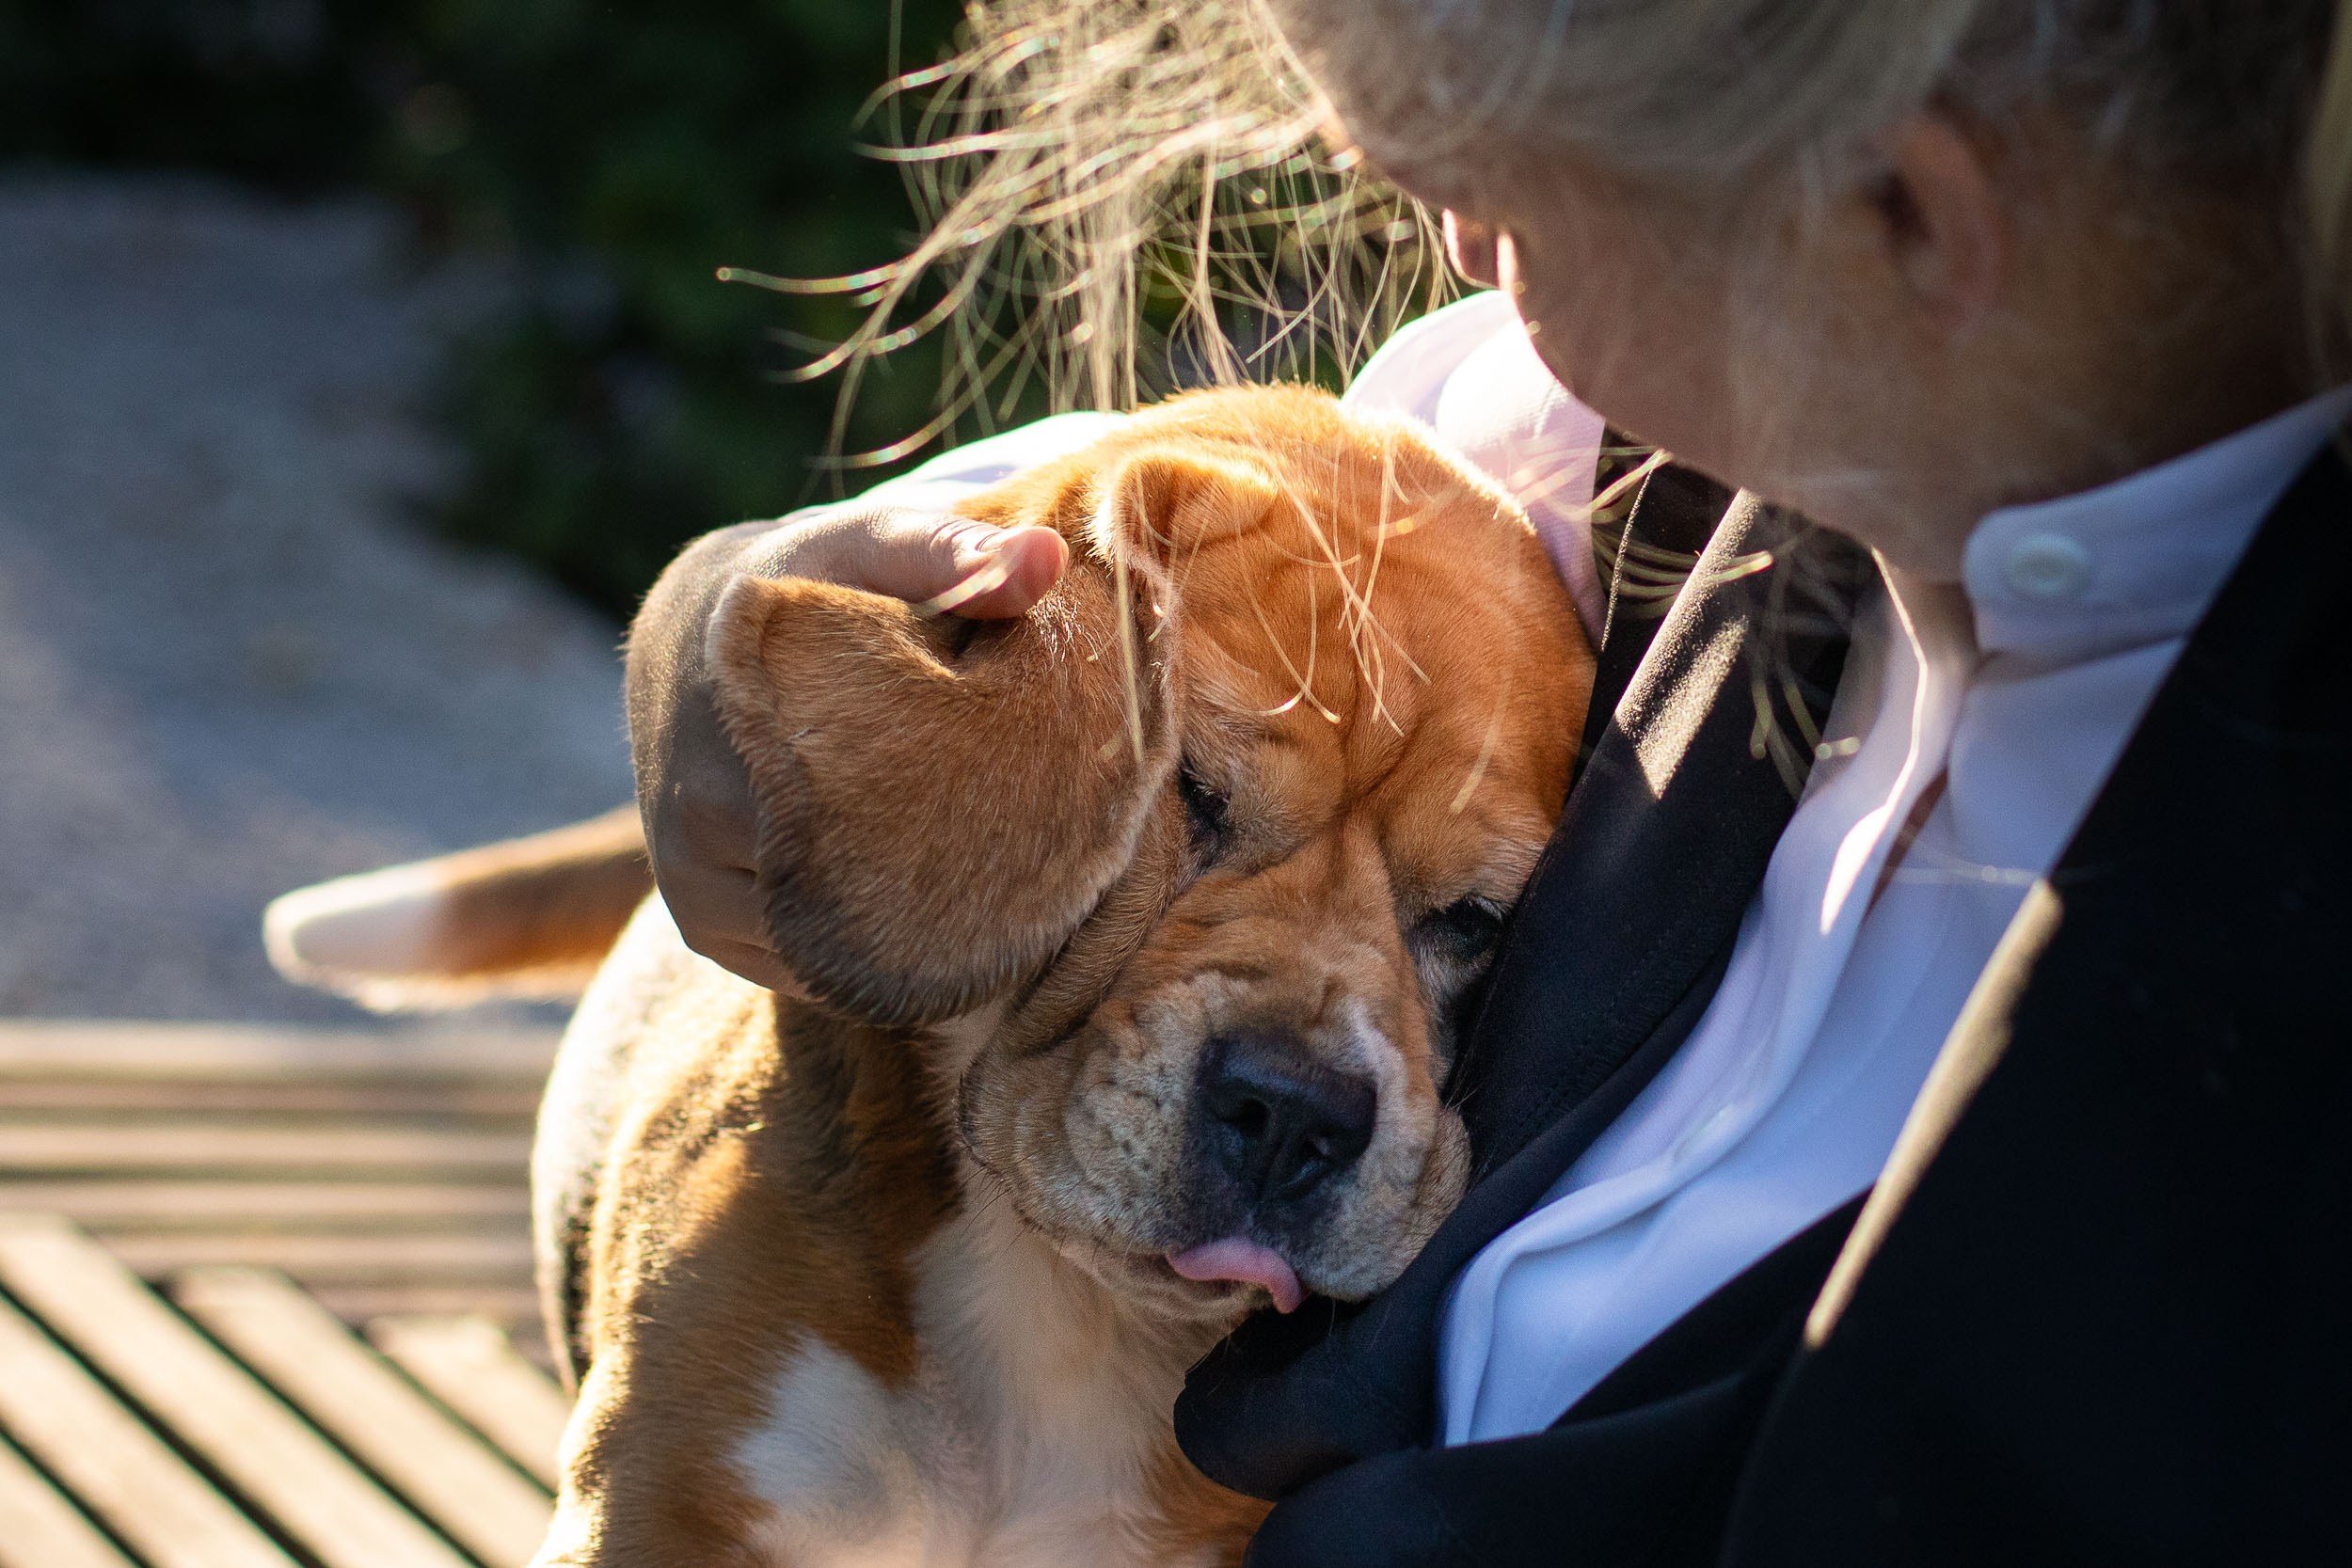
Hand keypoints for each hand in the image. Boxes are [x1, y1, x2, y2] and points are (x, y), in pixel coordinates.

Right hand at [625, 506, 1067, 990]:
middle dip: (939, 890)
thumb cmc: (816, 584)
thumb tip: (1047, 558)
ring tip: (981, 904)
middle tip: (1031, 885)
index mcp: (738, 700)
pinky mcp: (696, 923)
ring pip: (828, 942)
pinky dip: (863, 955)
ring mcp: (687, 874)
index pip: (864, 798)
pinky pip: (802, 967)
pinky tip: (923, 924)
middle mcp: (696, 797)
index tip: (1025, 822)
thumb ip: (960, 554)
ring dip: (901, 933)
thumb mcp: (882, 548)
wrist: (692, 634)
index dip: (956, 822)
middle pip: (850, 889)